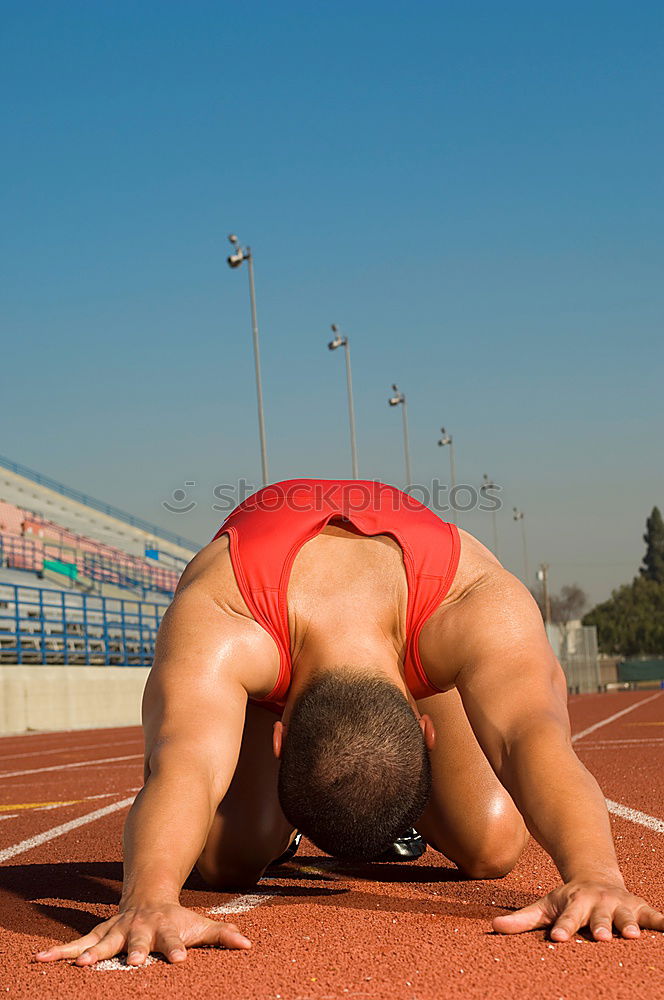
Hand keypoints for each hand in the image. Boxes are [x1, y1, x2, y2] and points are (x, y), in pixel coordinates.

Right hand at [34, 902, 250, 965]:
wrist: (148, 891)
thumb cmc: (176, 918)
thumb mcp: (199, 924)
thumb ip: (222, 935)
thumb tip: (249, 945)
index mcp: (164, 929)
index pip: (173, 941)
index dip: (176, 950)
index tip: (180, 961)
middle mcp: (137, 930)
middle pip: (134, 941)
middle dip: (132, 951)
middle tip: (132, 963)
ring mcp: (116, 931)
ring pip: (99, 942)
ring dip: (87, 954)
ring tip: (73, 965)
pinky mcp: (98, 935)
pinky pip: (76, 945)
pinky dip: (59, 952)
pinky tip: (39, 960)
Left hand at [493, 881, 663, 940]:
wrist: (594, 875)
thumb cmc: (568, 899)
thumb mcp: (545, 905)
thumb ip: (522, 919)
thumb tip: (493, 929)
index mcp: (574, 904)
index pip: (566, 919)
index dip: (562, 927)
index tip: (557, 937)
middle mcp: (597, 904)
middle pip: (597, 918)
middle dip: (599, 926)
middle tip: (599, 937)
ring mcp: (619, 905)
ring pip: (624, 916)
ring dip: (629, 924)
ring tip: (632, 935)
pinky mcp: (638, 908)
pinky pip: (654, 916)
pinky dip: (662, 922)